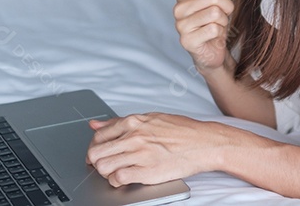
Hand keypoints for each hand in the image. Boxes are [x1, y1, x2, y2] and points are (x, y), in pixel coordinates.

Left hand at [85, 114, 231, 187]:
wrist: (204, 143)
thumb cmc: (182, 131)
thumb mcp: (150, 118)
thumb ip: (120, 123)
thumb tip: (95, 124)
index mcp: (134, 122)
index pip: (99, 136)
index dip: (95, 148)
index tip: (98, 154)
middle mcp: (134, 137)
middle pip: (96, 153)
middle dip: (96, 162)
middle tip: (104, 165)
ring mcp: (140, 154)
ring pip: (104, 167)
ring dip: (106, 173)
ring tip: (117, 172)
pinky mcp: (147, 171)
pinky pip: (118, 179)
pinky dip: (117, 182)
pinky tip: (125, 179)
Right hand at [173, 0, 233, 73]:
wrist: (212, 50)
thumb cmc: (214, 22)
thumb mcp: (215, 1)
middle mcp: (178, 9)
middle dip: (226, 5)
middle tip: (224, 13)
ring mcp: (180, 26)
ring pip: (215, 13)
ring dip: (223, 19)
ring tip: (218, 24)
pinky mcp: (187, 41)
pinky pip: (214, 29)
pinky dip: (220, 32)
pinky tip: (214, 35)